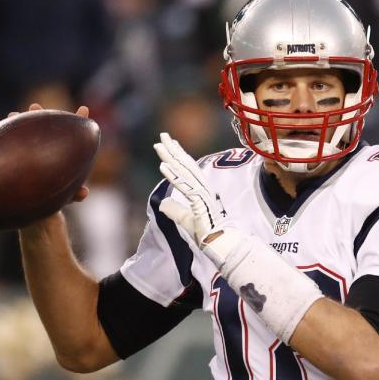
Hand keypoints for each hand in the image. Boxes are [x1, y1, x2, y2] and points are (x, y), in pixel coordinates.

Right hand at [10, 103, 89, 203]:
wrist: (35, 203)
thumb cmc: (54, 197)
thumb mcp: (66, 196)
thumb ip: (75, 194)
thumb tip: (84, 192)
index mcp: (62, 152)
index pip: (72, 133)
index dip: (78, 120)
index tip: (84, 109)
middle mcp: (46, 146)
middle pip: (44, 127)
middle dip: (40, 115)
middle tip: (33, 107)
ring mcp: (30, 148)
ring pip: (26, 133)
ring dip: (19, 122)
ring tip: (11, 115)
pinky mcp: (17, 155)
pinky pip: (11, 145)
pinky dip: (6, 138)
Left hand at [155, 133, 227, 247]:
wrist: (219, 244)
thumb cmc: (206, 234)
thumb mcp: (185, 220)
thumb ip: (175, 211)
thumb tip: (163, 204)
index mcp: (201, 190)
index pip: (188, 169)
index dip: (179, 155)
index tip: (170, 143)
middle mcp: (202, 188)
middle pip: (186, 165)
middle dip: (173, 149)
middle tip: (162, 135)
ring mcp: (201, 194)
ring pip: (184, 171)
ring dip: (170, 157)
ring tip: (160, 145)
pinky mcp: (199, 202)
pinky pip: (184, 186)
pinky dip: (173, 175)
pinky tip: (163, 166)